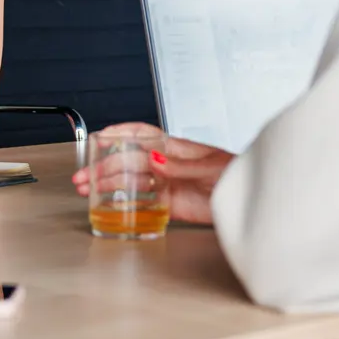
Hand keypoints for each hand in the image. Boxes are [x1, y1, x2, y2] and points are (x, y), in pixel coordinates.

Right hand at [72, 123, 234, 224]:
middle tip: (85, 176)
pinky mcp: (172, 205)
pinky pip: (144, 203)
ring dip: (109, 184)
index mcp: (175, 148)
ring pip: (131, 181)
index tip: (99, 137)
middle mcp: (167, 164)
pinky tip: (110, 205)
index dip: (119, 133)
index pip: (141, 135)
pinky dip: (126, 203)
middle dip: (104, 166)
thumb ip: (180, 166)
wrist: (252, 201)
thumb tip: (153, 159)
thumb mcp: (209, 167)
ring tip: (88, 190)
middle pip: (129, 161)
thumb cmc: (236, 174)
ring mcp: (168, 184)